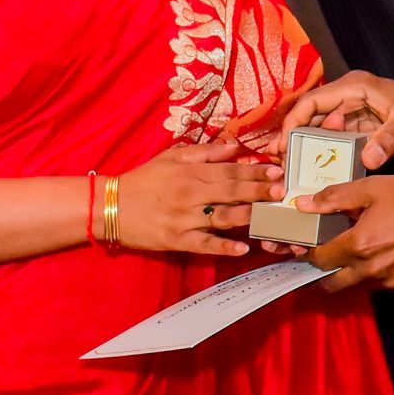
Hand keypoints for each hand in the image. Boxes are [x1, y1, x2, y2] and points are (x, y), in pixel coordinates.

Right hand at [114, 141, 279, 257]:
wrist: (111, 206)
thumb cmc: (144, 179)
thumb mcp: (172, 157)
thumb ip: (204, 152)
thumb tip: (234, 146)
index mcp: (191, 172)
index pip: (229, 170)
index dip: (254, 170)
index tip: (276, 170)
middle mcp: (191, 194)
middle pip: (231, 192)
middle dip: (258, 191)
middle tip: (281, 191)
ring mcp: (184, 219)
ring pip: (222, 217)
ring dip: (248, 216)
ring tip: (270, 216)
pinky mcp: (177, 240)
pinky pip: (204, 244)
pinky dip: (223, 247)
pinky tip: (242, 248)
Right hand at [276, 73, 393, 169]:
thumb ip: (388, 139)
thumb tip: (369, 157)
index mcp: (356, 88)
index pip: (314, 100)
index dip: (295, 120)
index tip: (285, 143)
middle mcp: (349, 100)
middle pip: (311, 117)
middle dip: (293, 137)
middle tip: (280, 162)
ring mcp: (353, 117)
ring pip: (320, 132)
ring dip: (305, 149)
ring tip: (288, 170)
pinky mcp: (359, 133)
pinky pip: (335, 144)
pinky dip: (323, 156)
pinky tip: (312, 173)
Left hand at [299, 175, 393, 292]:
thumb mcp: (373, 189)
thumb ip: (335, 198)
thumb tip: (304, 204)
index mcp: (359, 245)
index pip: (319, 259)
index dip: (307, 254)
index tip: (304, 249)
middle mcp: (372, 271)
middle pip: (332, 285)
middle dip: (320, 277)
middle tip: (318, 264)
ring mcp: (392, 284)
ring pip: (359, 285)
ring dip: (353, 273)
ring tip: (361, 252)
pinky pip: (386, 286)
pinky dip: (381, 274)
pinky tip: (390, 255)